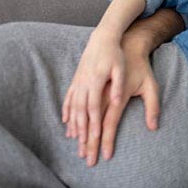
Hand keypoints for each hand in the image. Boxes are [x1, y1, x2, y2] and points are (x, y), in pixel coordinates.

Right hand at [63, 30, 124, 152]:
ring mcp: (78, 82)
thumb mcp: (121, 68)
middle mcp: (84, 84)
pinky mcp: (76, 80)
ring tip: (74, 140)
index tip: (95, 139)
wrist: (102, 38)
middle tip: (84, 149)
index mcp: (97, 82)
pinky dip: (67, 111)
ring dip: (73, 124)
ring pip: (73, 107)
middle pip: (81, 112)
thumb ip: (119, 85)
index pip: (94, 108)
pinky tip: (66, 122)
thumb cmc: (116, 55)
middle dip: (82, 132)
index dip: (94, 124)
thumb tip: (118, 101)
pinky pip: (69, 98)